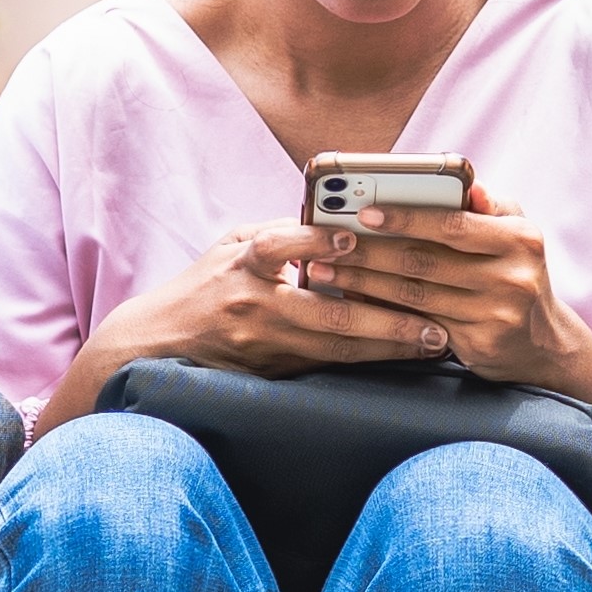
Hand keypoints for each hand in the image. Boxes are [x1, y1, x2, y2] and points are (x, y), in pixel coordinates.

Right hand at [88, 223, 448, 382]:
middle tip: (433, 321)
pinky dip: (365, 360)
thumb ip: (282, 234)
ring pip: (333, 349)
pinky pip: (325, 367)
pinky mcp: (268, 373)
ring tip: (432, 342)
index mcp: (241, 264)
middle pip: (325, 314)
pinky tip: (399, 357)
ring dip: (387, 347)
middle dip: (386, 319)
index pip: (278, 247)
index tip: (352, 238)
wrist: (158, 343)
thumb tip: (339, 218)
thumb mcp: (232, 245)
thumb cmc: (205, 285)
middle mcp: (252, 306)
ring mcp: (261, 345)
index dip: (314, 241)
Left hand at [299, 184, 591, 411]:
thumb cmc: (517, 273)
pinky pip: (417, 322)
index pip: (452, 224)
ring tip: (325, 268)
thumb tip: (468, 184)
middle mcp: (512, 277)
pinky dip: (380, 308)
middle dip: (369, 250)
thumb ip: (488, 206)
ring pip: (414, 294)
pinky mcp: (479, 344)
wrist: (545, 345)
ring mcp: (497, 314)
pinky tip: (351, 297)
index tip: (363, 212)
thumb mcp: (516, 233)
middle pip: (425, 261)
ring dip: (363, 280)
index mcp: (520, 238)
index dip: (405, 218)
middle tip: (326, 241)